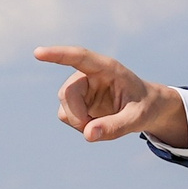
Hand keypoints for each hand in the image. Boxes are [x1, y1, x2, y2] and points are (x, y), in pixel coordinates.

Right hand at [35, 45, 187, 145]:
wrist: (149, 108)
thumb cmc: (146, 107)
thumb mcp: (137, 119)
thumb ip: (115, 127)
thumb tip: (87, 135)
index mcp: (106, 68)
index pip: (79, 57)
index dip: (58, 55)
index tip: (38, 53)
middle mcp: (90, 75)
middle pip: (67, 93)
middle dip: (77, 115)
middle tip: (95, 128)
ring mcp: (82, 88)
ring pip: (64, 107)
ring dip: (79, 122)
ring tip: (103, 125)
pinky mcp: (79, 102)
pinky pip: (67, 117)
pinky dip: (79, 126)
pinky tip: (97, 124)